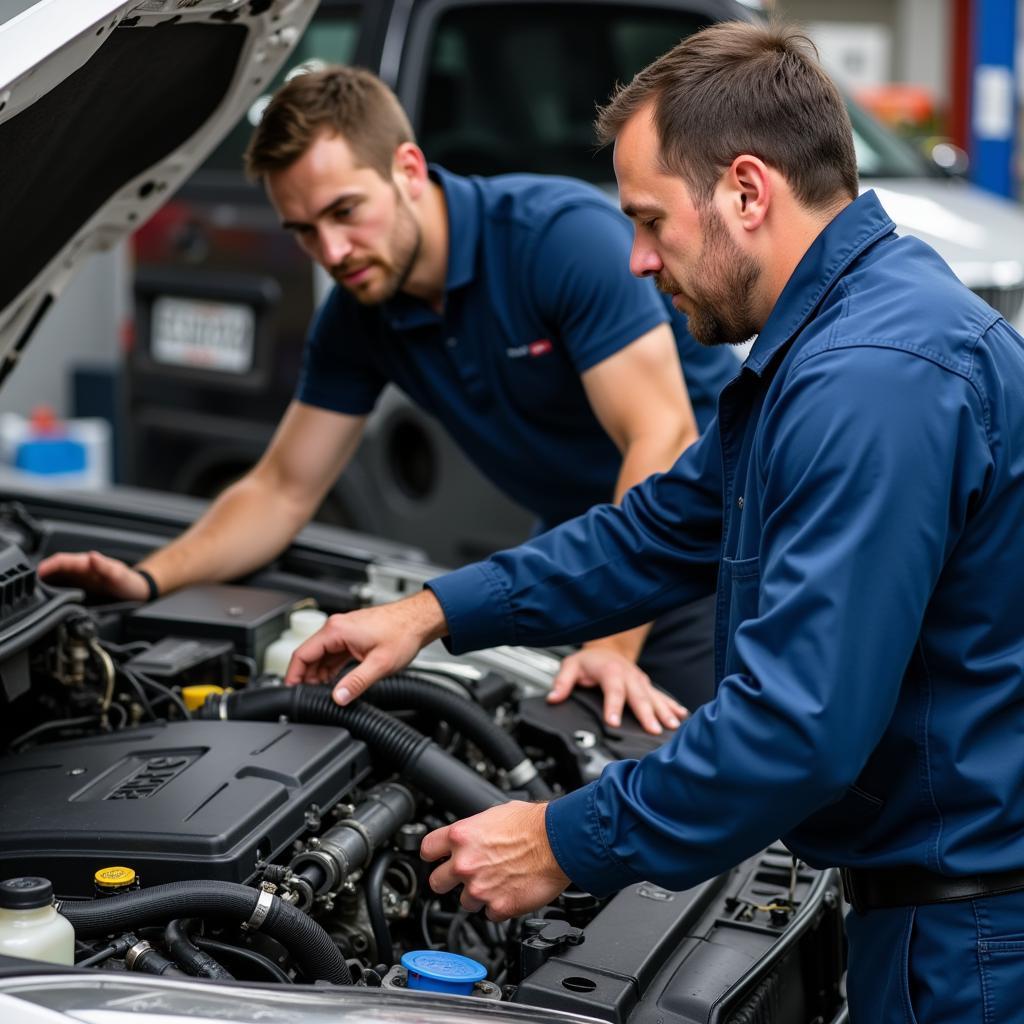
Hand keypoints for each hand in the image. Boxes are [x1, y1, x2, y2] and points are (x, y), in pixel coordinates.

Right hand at [37, 550, 149, 600]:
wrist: (138, 591)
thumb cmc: (129, 582)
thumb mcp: (119, 575)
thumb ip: (106, 567)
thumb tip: (92, 557)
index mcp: (86, 564)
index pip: (61, 561)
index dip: (47, 566)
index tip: (35, 574)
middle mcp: (79, 570)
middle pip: (53, 570)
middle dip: (38, 576)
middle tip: (25, 588)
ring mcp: (78, 580)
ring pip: (54, 580)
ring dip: (42, 585)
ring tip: (31, 596)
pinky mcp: (79, 590)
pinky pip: (61, 590)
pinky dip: (51, 594)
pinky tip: (45, 602)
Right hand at [285, 589, 447, 704]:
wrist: (419, 619)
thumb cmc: (403, 632)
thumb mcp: (379, 664)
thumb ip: (356, 683)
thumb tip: (339, 698)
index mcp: (336, 630)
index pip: (301, 654)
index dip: (293, 675)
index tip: (290, 691)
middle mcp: (336, 628)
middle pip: (310, 656)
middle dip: (307, 678)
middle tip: (308, 698)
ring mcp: (344, 632)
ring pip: (321, 656)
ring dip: (319, 675)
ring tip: (321, 694)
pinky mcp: (352, 637)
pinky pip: (333, 654)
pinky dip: (330, 669)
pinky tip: (334, 682)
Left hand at [420, 802, 569, 921]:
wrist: (559, 842)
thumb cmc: (534, 824)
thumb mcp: (495, 814)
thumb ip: (475, 831)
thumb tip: (473, 837)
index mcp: (461, 836)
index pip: (426, 849)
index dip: (433, 854)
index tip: (437, 857)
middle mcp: (465, 864)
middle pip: (436, 882)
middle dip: (448, 880)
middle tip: (464, 876)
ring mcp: (479, 888)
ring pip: (464, 902)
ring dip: (477, 895)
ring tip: (497, 881)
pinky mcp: (498, 907)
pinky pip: (490, 913)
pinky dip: (499, 906)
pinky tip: (510, 891)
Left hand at [548, 646, 687, 734]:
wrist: (607, 647)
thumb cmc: (590, 660)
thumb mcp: (571, 665)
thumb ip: (563, 682)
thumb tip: (553, 698)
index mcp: (610, 671)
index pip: (612, 690)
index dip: (612, 706)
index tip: (612, 722)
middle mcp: (628, 675)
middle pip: (638, 696)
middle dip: (647, 713)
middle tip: (653, 730)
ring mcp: (640, 680)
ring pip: (653, 697)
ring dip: (663, 711)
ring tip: (671, 726)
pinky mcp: (646, 685)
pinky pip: (661, 696)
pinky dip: (672, 705)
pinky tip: (681, 716)